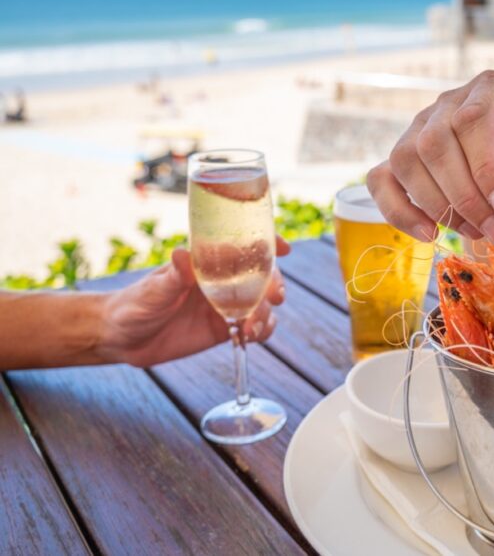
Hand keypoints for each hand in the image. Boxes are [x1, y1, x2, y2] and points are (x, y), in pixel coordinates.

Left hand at [97, 237, 290, 367]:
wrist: (121, 337)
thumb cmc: (133, 304)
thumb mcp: (153, 290)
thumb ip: (174, 276)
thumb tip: (183, 254)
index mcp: (205, 262)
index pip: (242, 246)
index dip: (267, 243)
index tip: (283, 248)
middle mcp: (221, 281)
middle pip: (261, 276)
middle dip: (274, 284)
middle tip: (275, 298)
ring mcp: (225, 304)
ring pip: (262, 303)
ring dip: (266, 313)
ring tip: (252, 329)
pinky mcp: (224, 328)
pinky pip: (254, 326)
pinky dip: (262, 331)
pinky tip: (253, 337)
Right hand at [367, 70, 493, 241]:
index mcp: (490, 89)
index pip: (474, 120)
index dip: (488, 168)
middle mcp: (446, 103)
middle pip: (436, 144)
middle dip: (467, 198)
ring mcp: (417, 127)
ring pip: (407, 161)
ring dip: (440, 206)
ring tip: (476, 232)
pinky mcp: (399, 157)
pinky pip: (381, 180)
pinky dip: (399, 211)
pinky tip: (430, 234)